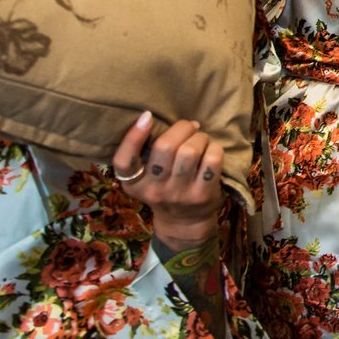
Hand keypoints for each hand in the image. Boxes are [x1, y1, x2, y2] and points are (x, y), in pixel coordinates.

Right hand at [111, 111, 222, 248]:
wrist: (184, 223)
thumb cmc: (164, 188)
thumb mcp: (146, 177)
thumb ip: (147, 154)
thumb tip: (159, 117)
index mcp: (133, 184)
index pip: (124, 161)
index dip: (133, 136)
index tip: (147, 116)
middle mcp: (153, 190)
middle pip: (165, 146)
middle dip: (182, 128)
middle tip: (189, 129)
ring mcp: (179, 194)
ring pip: (190, 151)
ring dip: (199, 137)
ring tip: (201, 140)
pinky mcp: (202, 195)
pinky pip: (212, 159)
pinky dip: (214, 148)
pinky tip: (212, 151)